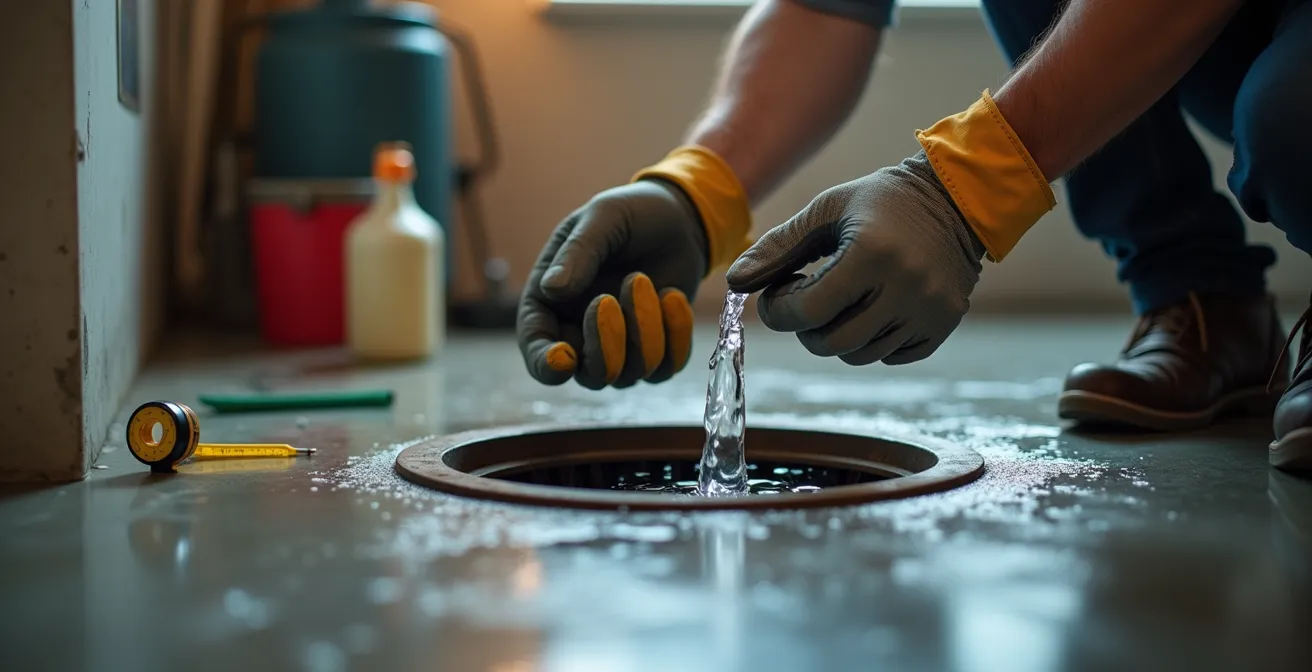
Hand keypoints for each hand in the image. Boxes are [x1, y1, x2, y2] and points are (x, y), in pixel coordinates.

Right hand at [517, 180, 707, 388]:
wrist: (678, 218)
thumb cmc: (630, 214)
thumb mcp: (602, 218)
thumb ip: (578, 253)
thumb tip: (551, 288)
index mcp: (550, 302)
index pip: (537, 348)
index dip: (546, 363)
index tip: (563, 359)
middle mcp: (580, 332)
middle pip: (588, 374)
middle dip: (605, 345)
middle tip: (614, 295)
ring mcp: (620, 346)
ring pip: (629, 375)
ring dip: (644, 332)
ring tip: (647, 282)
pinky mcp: (656, 349)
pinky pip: (665, 368)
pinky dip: (675, 337)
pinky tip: (673, 296)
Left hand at [725, 150, 985, 364]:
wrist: (957, 198)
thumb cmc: (881, 202)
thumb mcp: (826, 211)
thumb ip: (778, 247)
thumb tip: (734, 282)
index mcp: (872, 255)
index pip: (808, 311)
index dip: (780, 309)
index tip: (778, 291)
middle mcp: (906, 288)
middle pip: (831, 343)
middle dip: (805, 328)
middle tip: (805, 300)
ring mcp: (929, 311)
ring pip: (860, 355)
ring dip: (837, 334)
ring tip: (841, 300)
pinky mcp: (944, 325)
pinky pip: (892, 356)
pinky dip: (873, 339)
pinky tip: (872, 307)